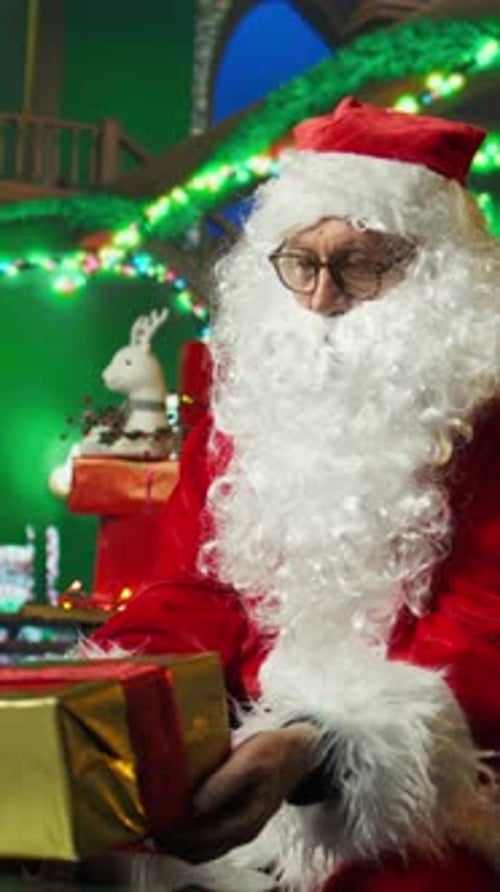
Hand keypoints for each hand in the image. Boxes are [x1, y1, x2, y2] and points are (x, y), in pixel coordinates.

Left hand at [164, 723, 317, 862]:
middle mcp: (240, 833)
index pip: (200, 840)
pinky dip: (189, 834)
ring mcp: (238, 830)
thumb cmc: (273, 753)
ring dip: (178, 841)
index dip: (174, 834)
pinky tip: (177, 817)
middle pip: (198, 852)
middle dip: (171, 842)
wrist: (296, 753)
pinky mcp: (235, 821)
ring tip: (156, 823)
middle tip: (148, 824)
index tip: (152, 821)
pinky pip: (208, 839)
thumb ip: (223, 784)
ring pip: (202, 850)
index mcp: (244, 822)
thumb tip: (194, 806)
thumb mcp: (249, 760)